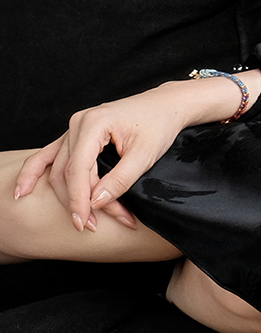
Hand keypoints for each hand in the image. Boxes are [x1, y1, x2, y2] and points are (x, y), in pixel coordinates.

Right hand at [13, 70, 260, 233]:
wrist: (166, 106)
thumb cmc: (159, 125)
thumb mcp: (145, 155)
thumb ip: (120, 180)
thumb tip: (94, 203)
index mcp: (94, 123)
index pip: (78, 170)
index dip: (79, 200)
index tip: (86, 223)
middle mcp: (79, 122)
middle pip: (67, 172)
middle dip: (79, 202)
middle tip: (95, 226)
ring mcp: (75, 127)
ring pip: (60, 169)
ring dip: (70, 197)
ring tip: (84, 220)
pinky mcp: (76, 134)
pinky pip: (50, 155)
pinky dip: (36, 173)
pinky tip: (22, 191)